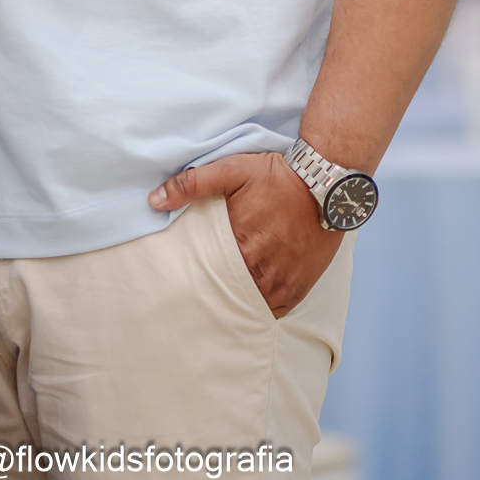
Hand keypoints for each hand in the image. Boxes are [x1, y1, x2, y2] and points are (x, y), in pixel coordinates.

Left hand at [147, 151, 341, 317]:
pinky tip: (250, 301)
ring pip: (250, 305)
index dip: (194, 277)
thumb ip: (191, 184)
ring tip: (222, 301)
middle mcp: (260, 268)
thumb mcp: (231, 169)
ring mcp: (282, 282)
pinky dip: (261, 307)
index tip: (184, 280)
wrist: (324, 183)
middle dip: (214, 293)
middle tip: (199, 297)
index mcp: (238, 243)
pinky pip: (275, 310)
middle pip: (227, 292)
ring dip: (237, 302)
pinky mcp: (299, 287)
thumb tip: (154, 200)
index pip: (206, 272)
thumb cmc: (276, 176)